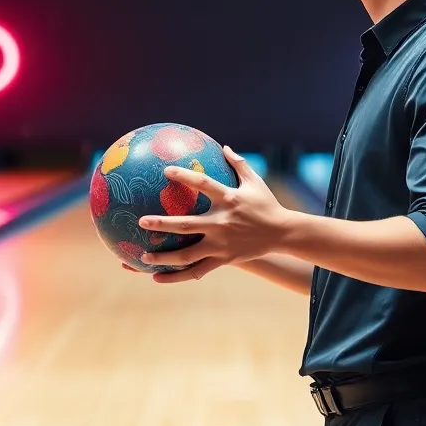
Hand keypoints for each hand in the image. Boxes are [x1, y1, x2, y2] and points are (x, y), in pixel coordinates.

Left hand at [137, 146, 292, 282]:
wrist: (283, 233)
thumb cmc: (266, 204)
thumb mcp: (254, 181)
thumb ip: (238, 163)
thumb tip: (224, 146)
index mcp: (229, 200)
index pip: (203, 184)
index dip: (185, 176)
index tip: (166, 171)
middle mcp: (222, 223)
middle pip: (187, 225)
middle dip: (163, 223)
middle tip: (141, 221)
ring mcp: (222, 245)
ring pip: (188, 255)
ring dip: (164, 257)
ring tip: (142, 256)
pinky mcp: (224, 260)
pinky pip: (197, 271)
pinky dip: (176, 277)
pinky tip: (156, 278)